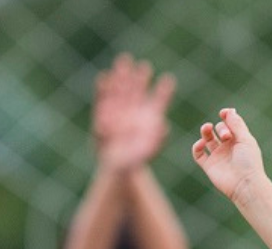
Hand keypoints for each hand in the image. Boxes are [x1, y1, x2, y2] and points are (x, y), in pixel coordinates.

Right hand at [95, 53, 174, 171]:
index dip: (163, 92)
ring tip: (123, 60)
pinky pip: (102, 99)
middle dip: (141, 78)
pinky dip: (103, 89)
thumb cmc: (135, 159)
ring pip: (121, 90)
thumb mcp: (147, 150)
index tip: (169, 80)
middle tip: (144, 66)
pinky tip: (104, 78)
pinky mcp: (103, 114)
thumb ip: (156, 139)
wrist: (117, 165)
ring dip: (122, 76)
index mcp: (149, 119)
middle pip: (138, 91)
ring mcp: (118, 111)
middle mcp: (134, 111)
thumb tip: (164, 127)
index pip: (159, 102)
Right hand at [191, 107, 268, 202]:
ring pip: (207, 139)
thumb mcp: (245, 139)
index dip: (226, 116)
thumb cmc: (249, 162)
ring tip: (207, 128)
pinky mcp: (209, 166)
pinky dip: (196, 147)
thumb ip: (237, 124)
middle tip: (227, 136)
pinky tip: (201, 144)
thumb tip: (230, 110)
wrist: (245, 185)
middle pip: (219, 129)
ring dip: (205, 131)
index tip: (223, 113)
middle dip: (221, 128)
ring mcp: (218, 156)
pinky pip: (198, 154)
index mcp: (240, 140)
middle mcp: (229, 147)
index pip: (230, 124)